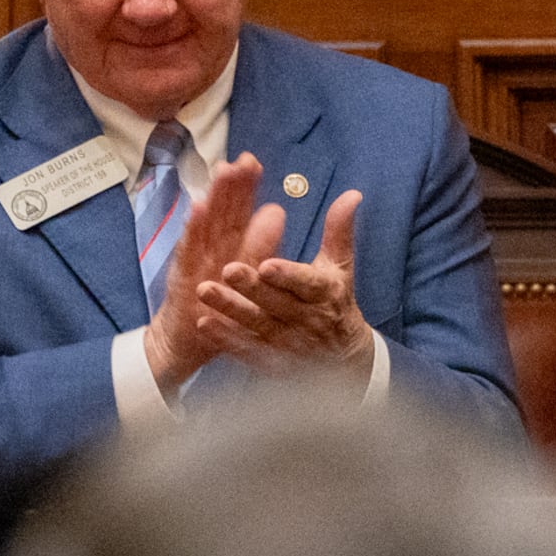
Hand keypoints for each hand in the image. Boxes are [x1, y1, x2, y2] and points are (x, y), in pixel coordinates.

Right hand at [141, 155, 277, 391]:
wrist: (187, 341)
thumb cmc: (220, 307)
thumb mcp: (244, 276)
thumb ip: (258, 243)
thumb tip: (275, 211)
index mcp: (227, 247)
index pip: (236, 211)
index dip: (243, 187)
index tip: (252, 161)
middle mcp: (211, 249)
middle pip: (222, 211)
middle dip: (231, 184)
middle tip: (243, 158)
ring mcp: (195, 261)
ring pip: (206, 224)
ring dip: (214, 196)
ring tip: (222, 171)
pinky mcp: (183, 277)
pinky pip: (189, 249)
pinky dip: (192, 228)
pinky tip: (197, 207)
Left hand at [196, 187, 375, 376]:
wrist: (344, 358)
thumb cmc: (336, 302)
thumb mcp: (340, 267)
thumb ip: (339, 231)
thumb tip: (352, 194)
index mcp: (325, 293)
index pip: (307, 283)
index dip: (288, 275)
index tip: (268, 264)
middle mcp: (307, 319)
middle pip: (277, 303)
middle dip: (253, 288)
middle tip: (228, 270)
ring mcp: (289, 343)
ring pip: (257, 325)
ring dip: (231, 309)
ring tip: (204, 290)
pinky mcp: (272, 360)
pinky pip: (247, 350)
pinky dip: (226, 339)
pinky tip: (205, 323)